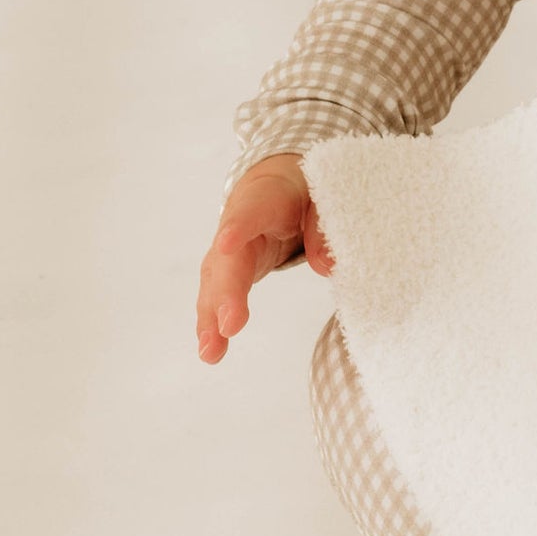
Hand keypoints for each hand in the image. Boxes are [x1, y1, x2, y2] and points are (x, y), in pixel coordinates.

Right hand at [197, 156, 332, 363]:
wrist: (275, 184)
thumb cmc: (302, 188)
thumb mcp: (322, 195)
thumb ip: (323, 226)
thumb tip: (326, 265)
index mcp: (264, 198)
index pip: (251, 210)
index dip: (239, 226)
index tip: (227, 243)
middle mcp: (237, 226)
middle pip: (229, 258)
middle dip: (227, 292)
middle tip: (229, 326)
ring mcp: (228, 251)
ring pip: (216, 283)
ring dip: (211, 318)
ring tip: (210, 351)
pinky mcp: (228, 273)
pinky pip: (217, 297)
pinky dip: (213, 324)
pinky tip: (211, 351)